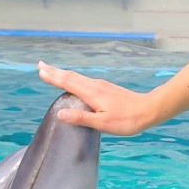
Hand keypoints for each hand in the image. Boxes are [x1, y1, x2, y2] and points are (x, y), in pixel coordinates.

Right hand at [38, 61, 155, 135]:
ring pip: (77, 77)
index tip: (40, 70)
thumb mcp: (103, 123)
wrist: (148, 110)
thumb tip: (60, 114)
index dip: (53, 77)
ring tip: (52, 71)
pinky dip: (73, 78)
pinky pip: (84, 80)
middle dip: (54, 71)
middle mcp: (94, 86)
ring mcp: (101, 85)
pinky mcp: (106, 88)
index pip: (67, 83)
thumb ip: (81, 118)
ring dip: (63, 73)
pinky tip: (74, 82)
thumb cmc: (126, 120)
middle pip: (70, 76)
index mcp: (91, 93)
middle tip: (40, 65)